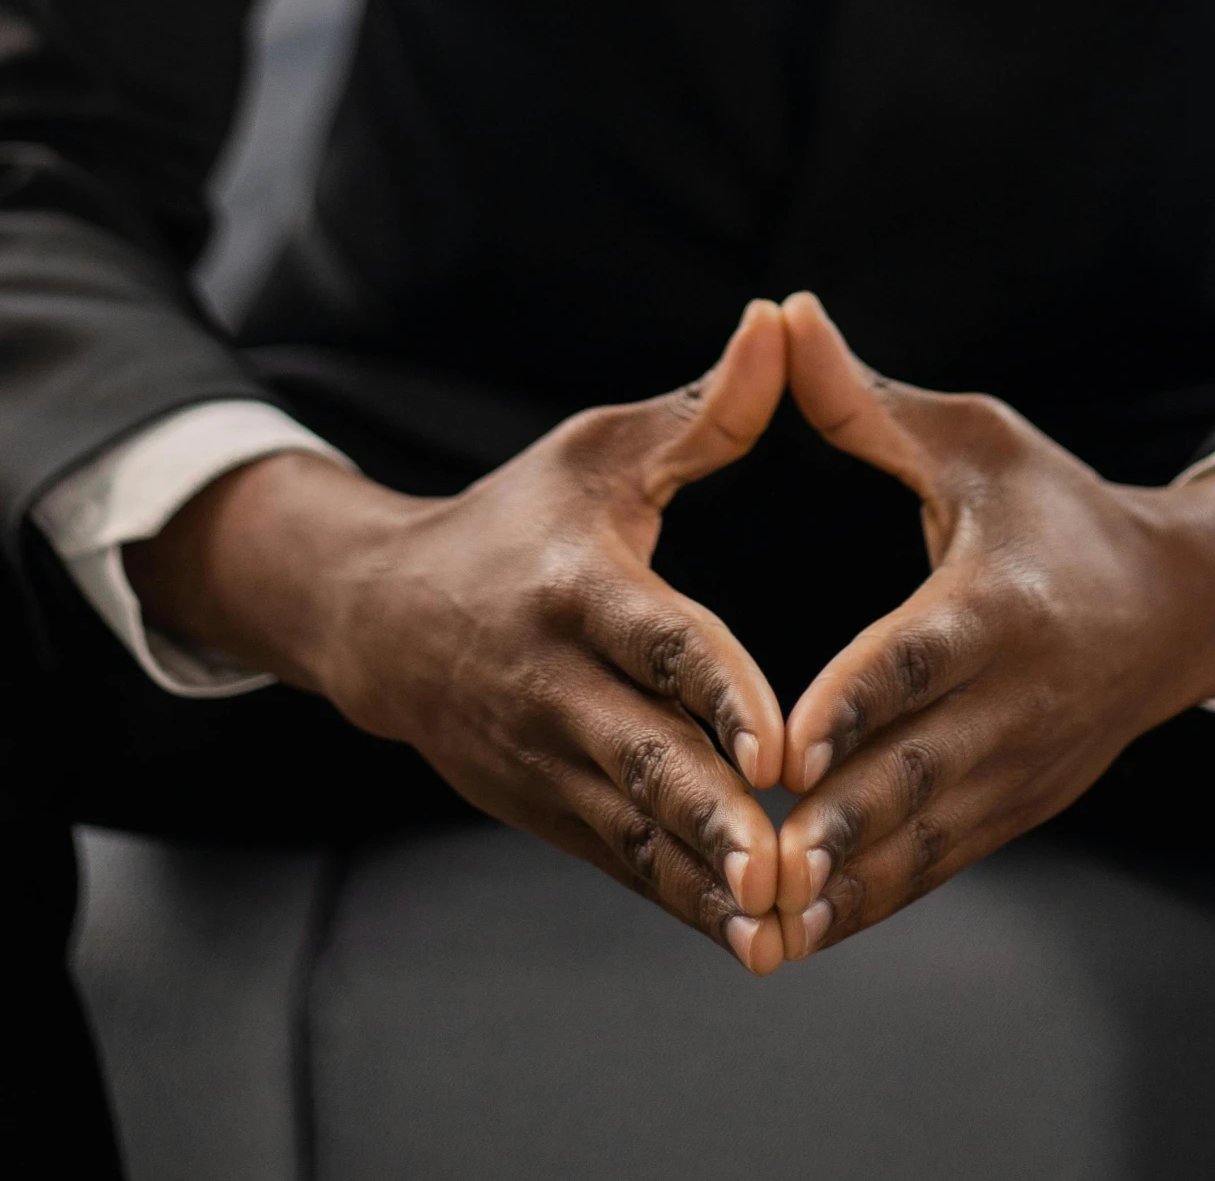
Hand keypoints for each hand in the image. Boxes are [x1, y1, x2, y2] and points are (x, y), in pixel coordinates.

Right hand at [128, 302, 791, 972]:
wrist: (380, 617)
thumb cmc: (519, 517)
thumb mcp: (598, 452)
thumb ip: (703, 411)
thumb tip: (781, 323)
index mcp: (576, 585)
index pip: (655, 642)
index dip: (716, 693)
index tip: (778, 744)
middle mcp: (551, 681)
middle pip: (642, 756)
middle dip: (714, 818)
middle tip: (788, 866)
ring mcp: (540, 756)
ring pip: (632, 827)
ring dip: (704, 879)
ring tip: (780, 927)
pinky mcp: (541, 807)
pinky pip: (619, 860)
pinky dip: (678, 897)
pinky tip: (747, 936)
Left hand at [771, 294, 1214, 959]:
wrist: (1180, 605)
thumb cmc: (1056, 508)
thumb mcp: (975, 441)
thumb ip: (866, 401)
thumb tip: (782, 315)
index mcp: (1006, 601)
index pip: (924, 659)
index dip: (857, 705)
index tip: (786, 750)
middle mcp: (1023, 697)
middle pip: (921, 769)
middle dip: (839, 823)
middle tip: (755, 861)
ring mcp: (1028, 766)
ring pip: (929, 836)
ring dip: (849, 884)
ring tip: (764, 924)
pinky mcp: (1021, 810)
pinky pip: (942, 863)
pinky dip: (877, 899)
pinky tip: (802, 931)